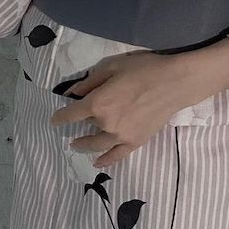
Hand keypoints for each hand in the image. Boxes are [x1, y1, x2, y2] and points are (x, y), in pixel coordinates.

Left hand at [49, 50, 194, 166]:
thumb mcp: (113, 66)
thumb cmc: (143, 69)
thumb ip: (91, 81)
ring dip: (84, 145)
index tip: (55, 119)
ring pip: (96, 145)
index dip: (60, 117)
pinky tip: (98, 162)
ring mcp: (120, 136)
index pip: (71, 114)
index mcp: (98, 103)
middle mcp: (106, 123)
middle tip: (73, 126)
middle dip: (78, 126)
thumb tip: (73, 93)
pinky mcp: (135, 142)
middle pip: (85, 127)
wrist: (174, 83)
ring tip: (77, 145)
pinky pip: (116, 156)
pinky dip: (105, 160)